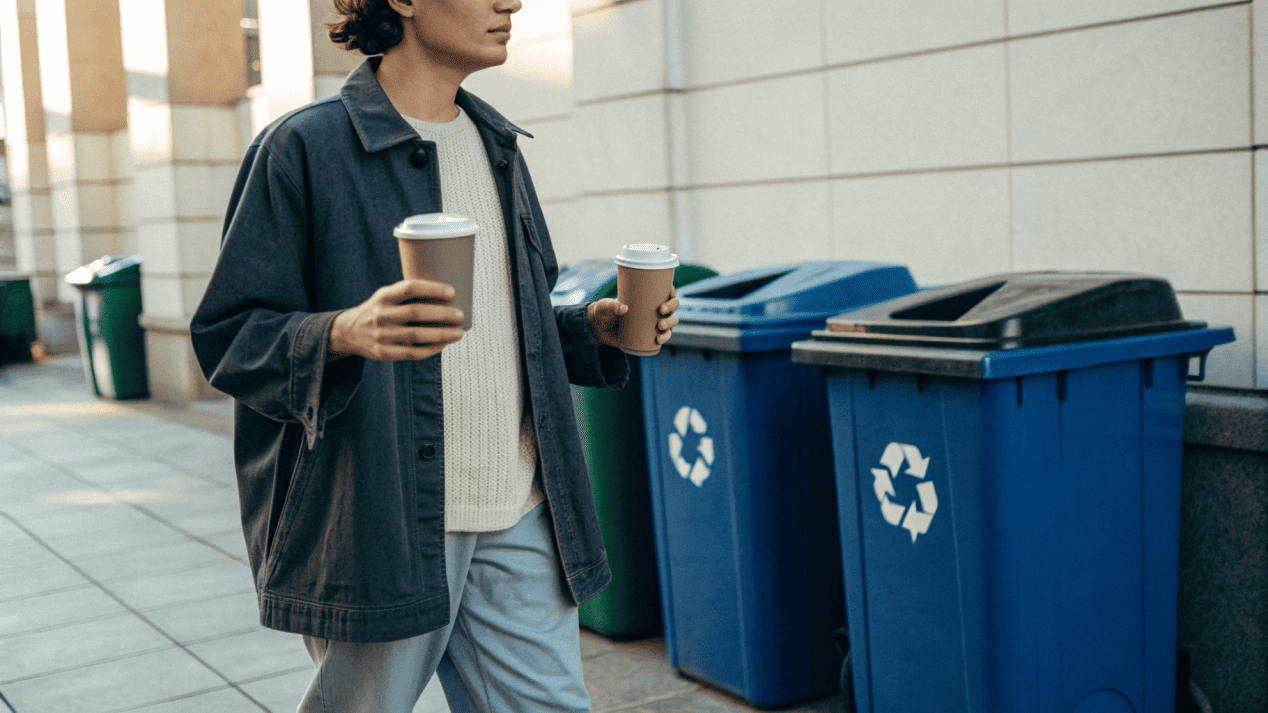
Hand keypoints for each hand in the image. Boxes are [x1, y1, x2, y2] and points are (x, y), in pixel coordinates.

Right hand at [330, 280, 463, 360]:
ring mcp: (382, 335)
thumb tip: (447, 300)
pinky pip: (412, 353)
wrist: (349, 331)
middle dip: (442, 314)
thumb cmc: (380, 310)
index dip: (432, 289)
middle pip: (416, 313)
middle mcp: (381, 315)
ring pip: (417, 336)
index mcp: (384, 296)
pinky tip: (443, 344)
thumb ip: (409, 296)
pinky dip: (431, 349)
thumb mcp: (386, 296)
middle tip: (460, 315)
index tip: (452, 292)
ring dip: (441, 334)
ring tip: (458, 333)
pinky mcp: (384, 353)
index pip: (410, 288)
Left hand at [585, 286, 679, 348]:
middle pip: (672, 307)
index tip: (670, 293)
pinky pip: (663, 336)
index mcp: (646, 297)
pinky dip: (664, 338)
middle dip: (672, 308)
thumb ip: (612, 305)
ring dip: (670, 323)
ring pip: (671, 322)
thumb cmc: (603, 312)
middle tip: (662, 311)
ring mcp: (652, 323)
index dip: (672, 291)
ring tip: (660, 326)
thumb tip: (624, 309)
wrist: (599, 329)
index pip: (665, 291)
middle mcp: (653, 309)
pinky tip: (659, 339)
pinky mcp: (649, 336)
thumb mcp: (605, 306)